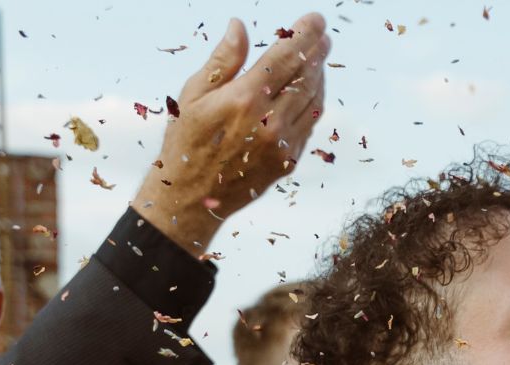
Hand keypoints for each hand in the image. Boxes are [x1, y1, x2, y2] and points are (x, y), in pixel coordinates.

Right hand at [131, 14, 330, 252]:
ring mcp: (282, 143)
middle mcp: (268, 121)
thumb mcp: (193, 95)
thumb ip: (223, 60)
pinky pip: (309, 123)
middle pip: (305, 76)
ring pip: (312, 100)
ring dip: (319, 75)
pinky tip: (311, 89)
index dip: (304, 35)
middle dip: (317, 51)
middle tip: (323, 35)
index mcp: (243, 99)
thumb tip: (239, 26)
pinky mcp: (288, 159)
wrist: (192, 199)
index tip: (316, 20)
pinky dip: (315, 101)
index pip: (284, 57)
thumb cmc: (186, 141)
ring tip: (319, 57)